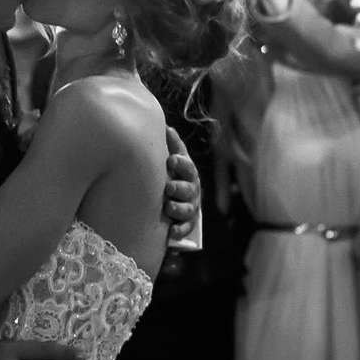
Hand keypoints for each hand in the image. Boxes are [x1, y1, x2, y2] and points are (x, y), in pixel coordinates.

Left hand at [162, 127, 200, 248]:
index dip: (181, 164)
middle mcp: (191, 191)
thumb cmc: (175, 175)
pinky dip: (178, 230)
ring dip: (178, 209)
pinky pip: (184, 229)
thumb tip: (167, 127)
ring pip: (187, 210)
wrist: (178, 200)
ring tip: (169, 208)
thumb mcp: (175, 160)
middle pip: (188, 190)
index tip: (171, 160)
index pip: (188, 167)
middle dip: (179, 188)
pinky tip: (171, 232)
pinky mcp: (185, 225)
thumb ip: (173, 145)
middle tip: (169, 187)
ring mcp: (190, 209)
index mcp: (188, 174)